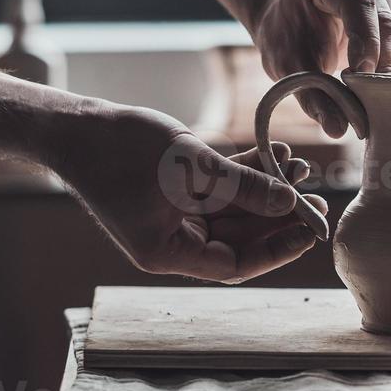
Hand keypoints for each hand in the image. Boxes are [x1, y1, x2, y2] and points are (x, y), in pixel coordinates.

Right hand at [51, 105, 327, 283]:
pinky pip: (222, 187)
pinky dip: (249, 172)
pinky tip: (279, 153)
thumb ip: (242, 186)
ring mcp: (175, 214)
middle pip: (241, 239)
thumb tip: (291, 201)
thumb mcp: (190, 168)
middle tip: (318, 200)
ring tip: (302, 169)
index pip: (235, 265)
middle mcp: (174, 240)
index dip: (276, 251)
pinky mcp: (178, 188)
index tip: (309, 231)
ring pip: (236, 210)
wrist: (72, 125)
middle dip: (280, 217)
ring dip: (269, 190)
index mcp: (167, 253)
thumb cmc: (118, 150)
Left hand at [253, 0, 390, 136]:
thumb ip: (310, 93)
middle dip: (386, 64)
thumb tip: (338, 129)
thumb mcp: (287, 64)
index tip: (362, 77)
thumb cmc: (287, 36)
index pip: (358, 2)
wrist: (290, 14)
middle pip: (388, 18)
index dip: (367, 41)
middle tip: (377, 102)